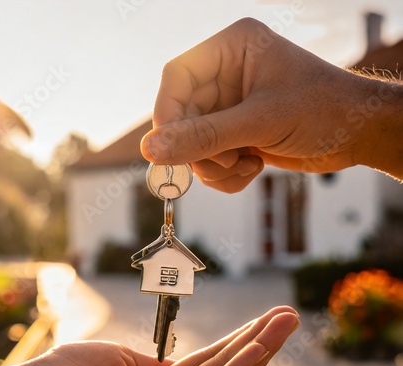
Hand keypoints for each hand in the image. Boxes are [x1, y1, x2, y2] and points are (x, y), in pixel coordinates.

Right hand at [140, 18, 402, 191]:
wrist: (358, 135)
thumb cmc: (322, 110)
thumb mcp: (260, 121)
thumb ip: (204, 136)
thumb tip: (150, 149)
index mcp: (232, 50)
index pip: (177, 78)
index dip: (167, 114)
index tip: (168, 148)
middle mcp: (227, 76)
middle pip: (182, 117)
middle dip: (200, 148)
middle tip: (224, 161)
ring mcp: (230, 108)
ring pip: (194, 144)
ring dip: (214, 166)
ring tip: (245, 165)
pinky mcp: (236, 134)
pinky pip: (210, 159)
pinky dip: (225, 174)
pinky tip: (253, 168)